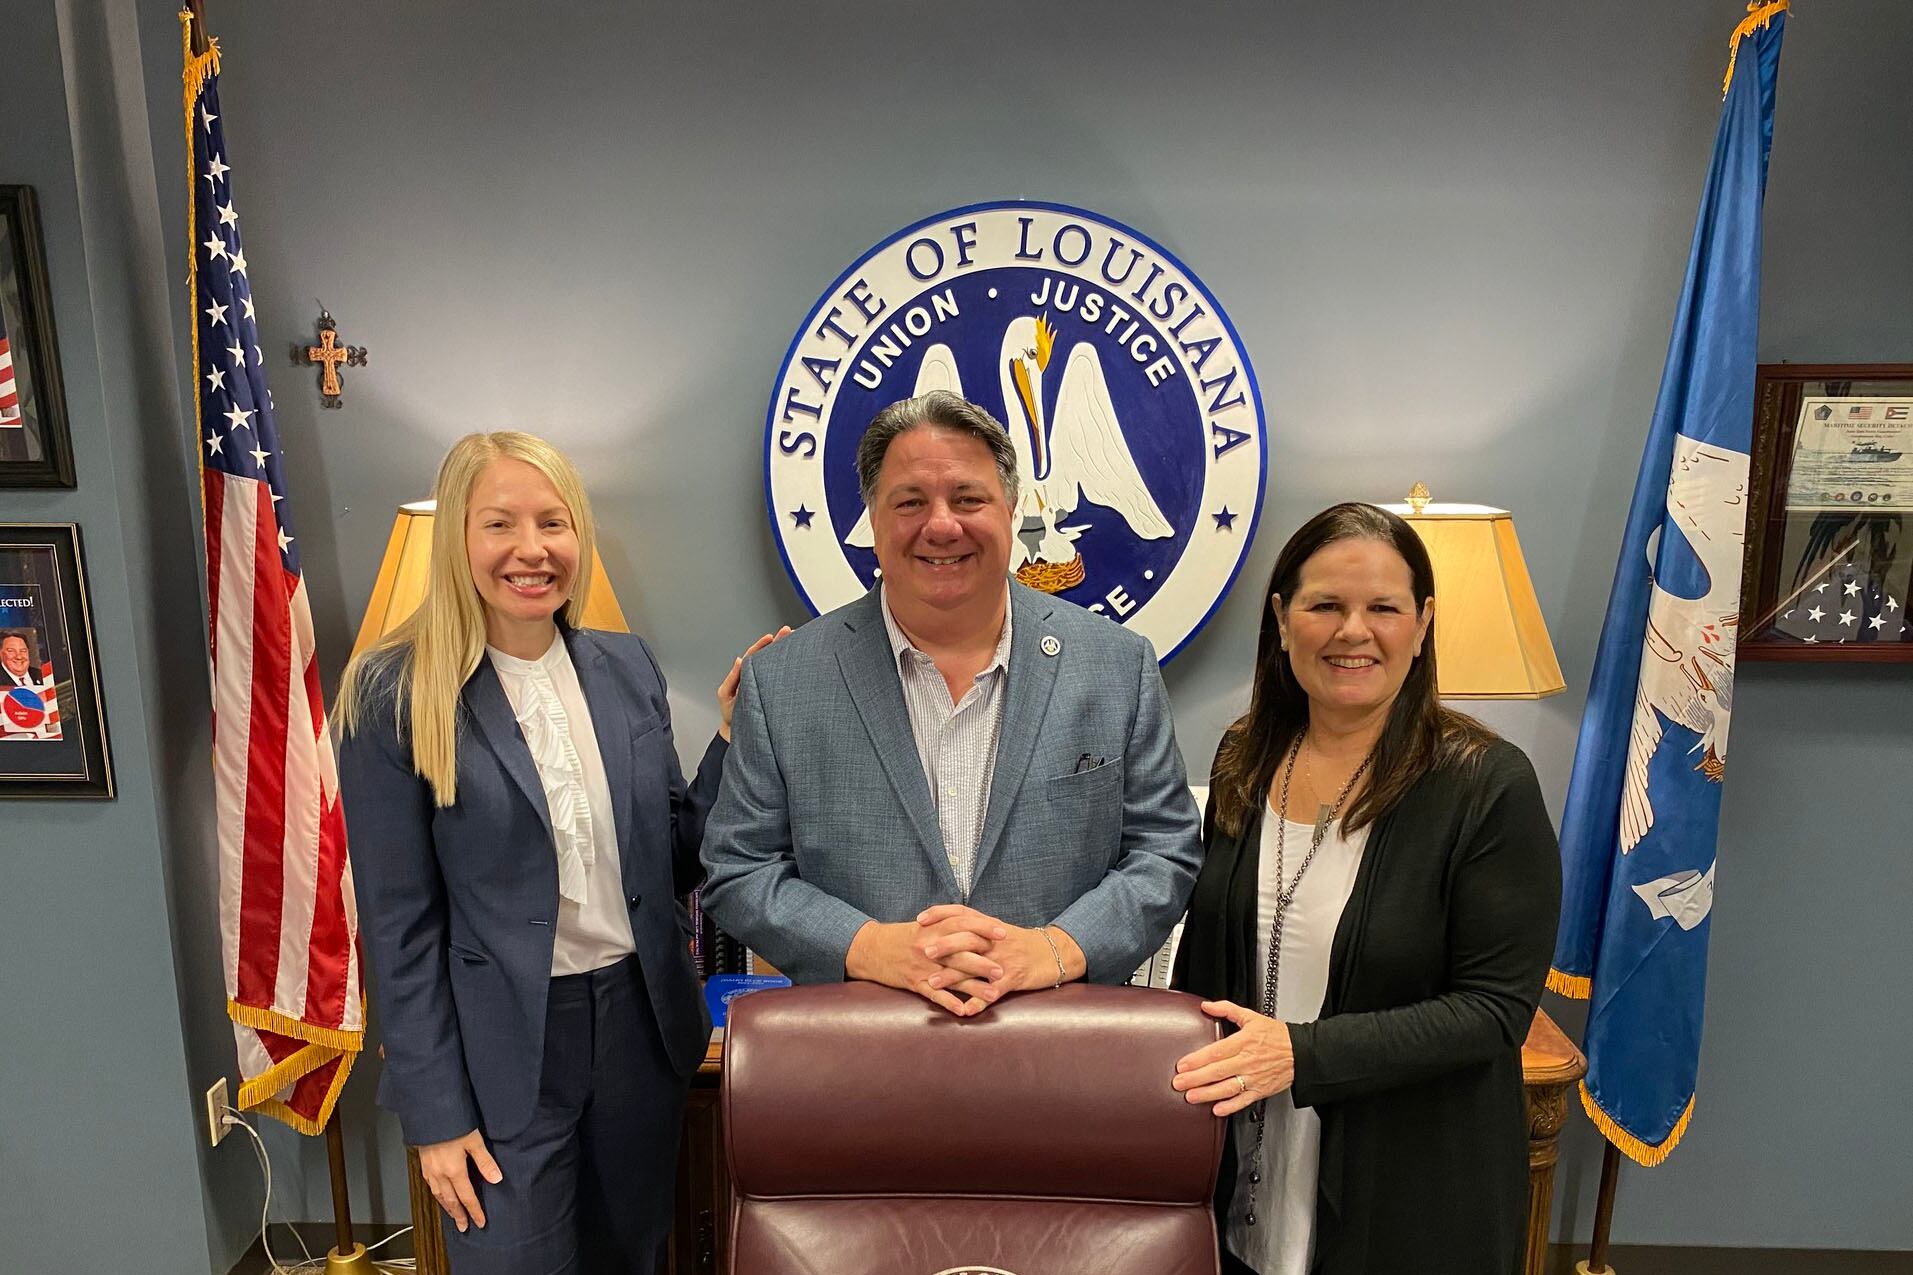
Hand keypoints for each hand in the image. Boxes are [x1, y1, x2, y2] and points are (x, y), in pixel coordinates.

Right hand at [415, 1128, 502, 1231]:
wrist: (429, 1114)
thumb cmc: (452, 1124)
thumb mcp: (474, 1140)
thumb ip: (485, 1161)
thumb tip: (496, 1179)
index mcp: (454, 1170)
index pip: (467, 1197)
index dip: (474, 1211)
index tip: (480, 1222)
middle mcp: (440, 1174)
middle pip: (451, 1201)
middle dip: (459, 1215)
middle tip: (464, 1227)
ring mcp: (430, 1170)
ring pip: (438, 1195)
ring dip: (447, 1208)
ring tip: (453, 1216)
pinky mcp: (424, 1164)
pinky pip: (431, 1186)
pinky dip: (437, 1195)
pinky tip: (439, 1195)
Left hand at [717, 627, 790, 740]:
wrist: (739, 736)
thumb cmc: (732, 716)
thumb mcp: (726, 696)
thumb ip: (731, 679)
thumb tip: (739, 660)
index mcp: (746, 675)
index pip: (754, 656)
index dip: (762, 645)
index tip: (770, 637)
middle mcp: (758, 678)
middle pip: (769, 656)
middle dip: (779, 642)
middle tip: (789, 632)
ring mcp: (768, 686)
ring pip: (778, 666)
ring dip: (786, 653)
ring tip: (797, 641)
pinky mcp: (777, 696)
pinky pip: (784, 681)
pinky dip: (792, 670)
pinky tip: (800, 662)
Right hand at [847, 919, 997, 1016]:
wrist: (872, 949)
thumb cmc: (904, 937)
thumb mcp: (925, 925)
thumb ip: (948, 923)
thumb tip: (977, 924)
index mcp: (934, 928)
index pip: (963, 924)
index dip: (984, 928)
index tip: (1003, 933)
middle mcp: (929, 946)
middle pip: (961, 953)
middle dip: (984, 962)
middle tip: (1003, 971)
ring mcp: (923, 966)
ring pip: (952, 977)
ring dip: (974, 987)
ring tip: (994, 995)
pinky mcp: (914, 982)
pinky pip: (934, 994)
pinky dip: (949, 1003)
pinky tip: (963, 1011)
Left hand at [915, 905, 1084, 999]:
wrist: (1053, 954)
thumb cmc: (1020, 944)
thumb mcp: (998, 930)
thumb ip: (975, 926)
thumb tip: (947, 923)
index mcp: (989, 926)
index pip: (962, 913)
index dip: (940, 914)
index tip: (919, 919)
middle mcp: (995, 941)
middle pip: (967, 938)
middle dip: (944, 945)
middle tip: (924, 952)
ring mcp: (1004, 960)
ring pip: (975, 967)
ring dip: (953, 977)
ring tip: (932, 984)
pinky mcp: (1014, 979)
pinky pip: (994, 992)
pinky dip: (979, 1002)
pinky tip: (965, 1011)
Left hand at [1170, 999, 1295, 1116]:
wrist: (1301, 1053)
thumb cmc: (1277, 1036)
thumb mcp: (1252, 1017)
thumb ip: (1227, 1009)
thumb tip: (1207, 1006)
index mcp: (1244, 1041)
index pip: (1217, 1051)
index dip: (1198, 1059)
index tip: (1183, 1064)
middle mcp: (1248, 1061)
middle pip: (1218, 1071)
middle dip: (1196, 1078)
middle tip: (1179, 1083)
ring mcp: (1254, 1077)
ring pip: (1228, 1088)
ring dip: (1208, 1094)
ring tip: (1191, 1097)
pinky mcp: (1260, 1090)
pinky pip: (1243, 1100)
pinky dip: (1230, 1106)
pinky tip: (1217, 1109)